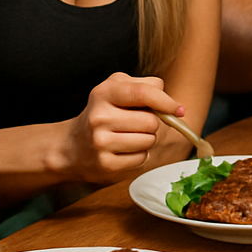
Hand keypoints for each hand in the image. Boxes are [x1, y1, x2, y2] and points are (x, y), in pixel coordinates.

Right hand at [57, 72, 179, 181]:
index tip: (178, 110)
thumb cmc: (103, 113)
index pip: (142, 93)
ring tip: (129, 136)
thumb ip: (146, 87)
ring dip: (147, 139)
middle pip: (151, 122)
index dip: (166, 101)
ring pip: (149, 140)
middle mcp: (100, 116)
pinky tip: (124, 150)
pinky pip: (141, 158)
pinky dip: (140, 154)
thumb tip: (173, 105)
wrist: (72, 146)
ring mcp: (101, 142)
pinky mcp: (105, 164)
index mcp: (104, 93)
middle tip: (137, 123)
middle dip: (152, 124)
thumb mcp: (117, 89)